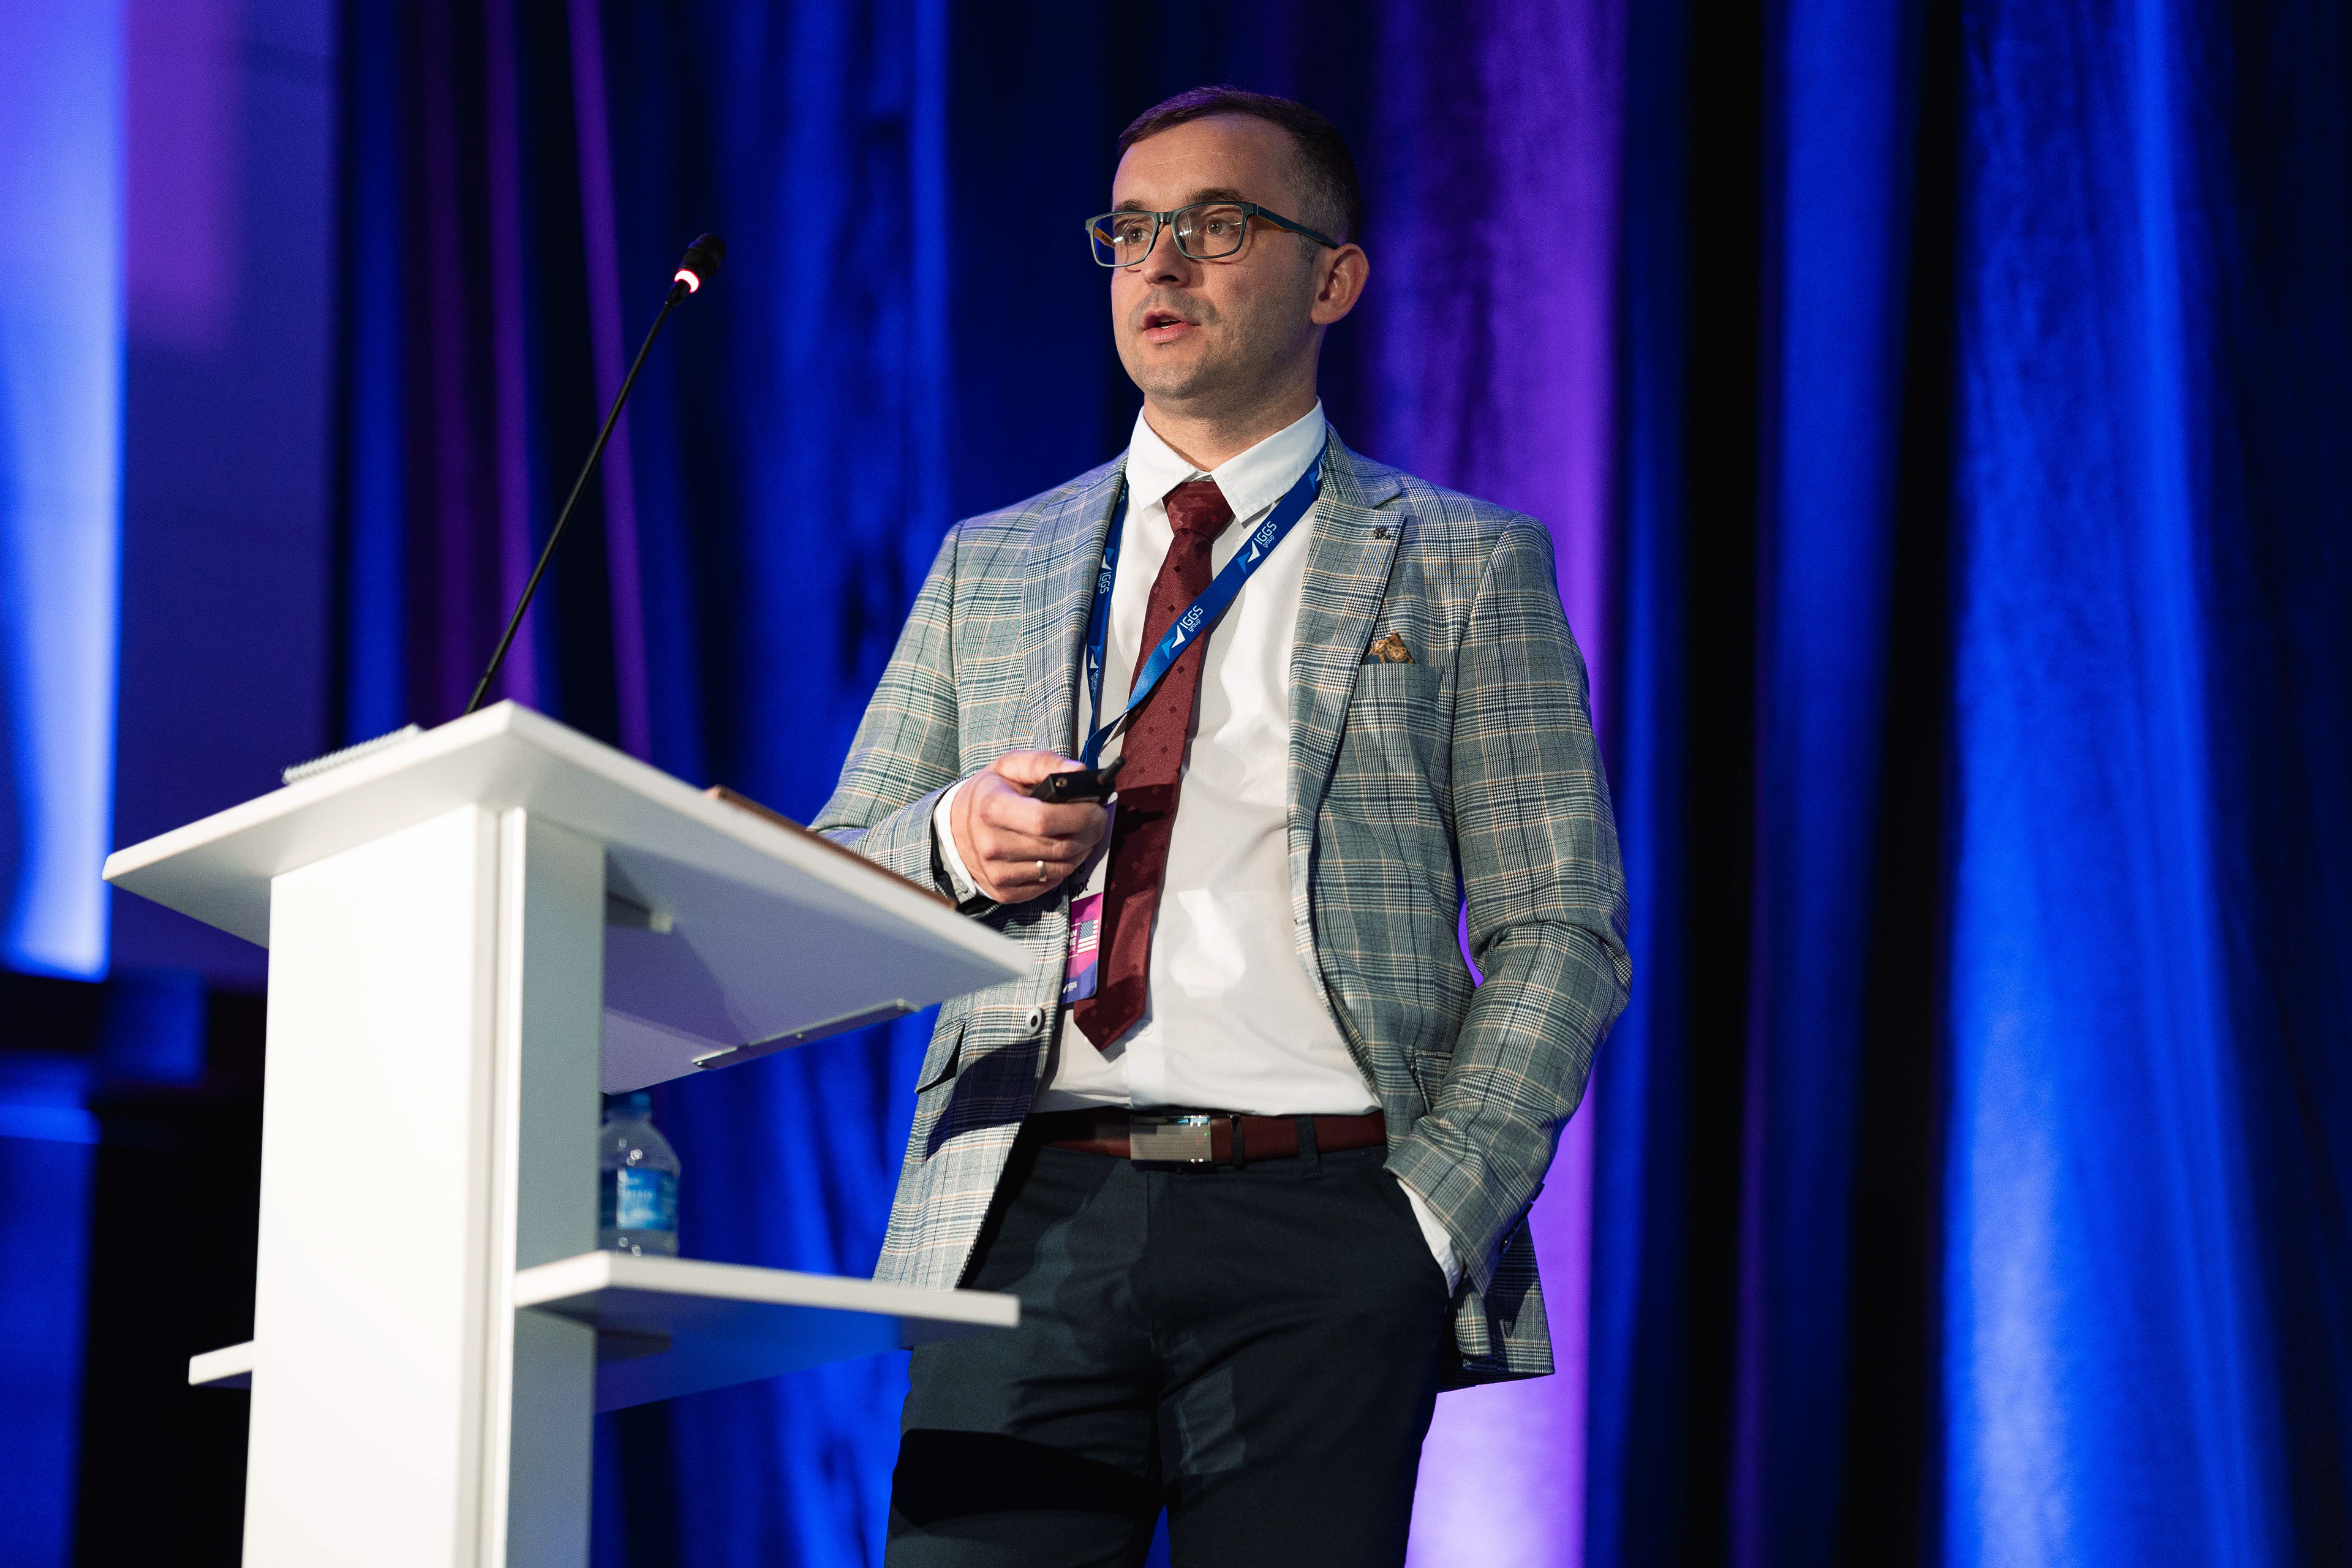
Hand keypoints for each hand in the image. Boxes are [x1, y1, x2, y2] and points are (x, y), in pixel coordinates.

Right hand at [951, 752, 1108, 903]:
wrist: (955, 828)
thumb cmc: (990, 793)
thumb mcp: (1010, 766)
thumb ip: (1045, 763)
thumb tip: (1080, 772)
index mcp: (992, 808)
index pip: (1044, 819)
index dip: (1079, 814)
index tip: (1095, 807)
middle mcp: (991, 845)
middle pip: (1059, 846)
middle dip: (1089, 832)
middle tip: (1097, 819)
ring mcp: (997, 873)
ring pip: (1061, 867)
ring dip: (1081, 850)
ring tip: (1080, 833)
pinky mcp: (1005, 892)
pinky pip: (1050, 883)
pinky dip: (1063, 867)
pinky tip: (1059, 851)